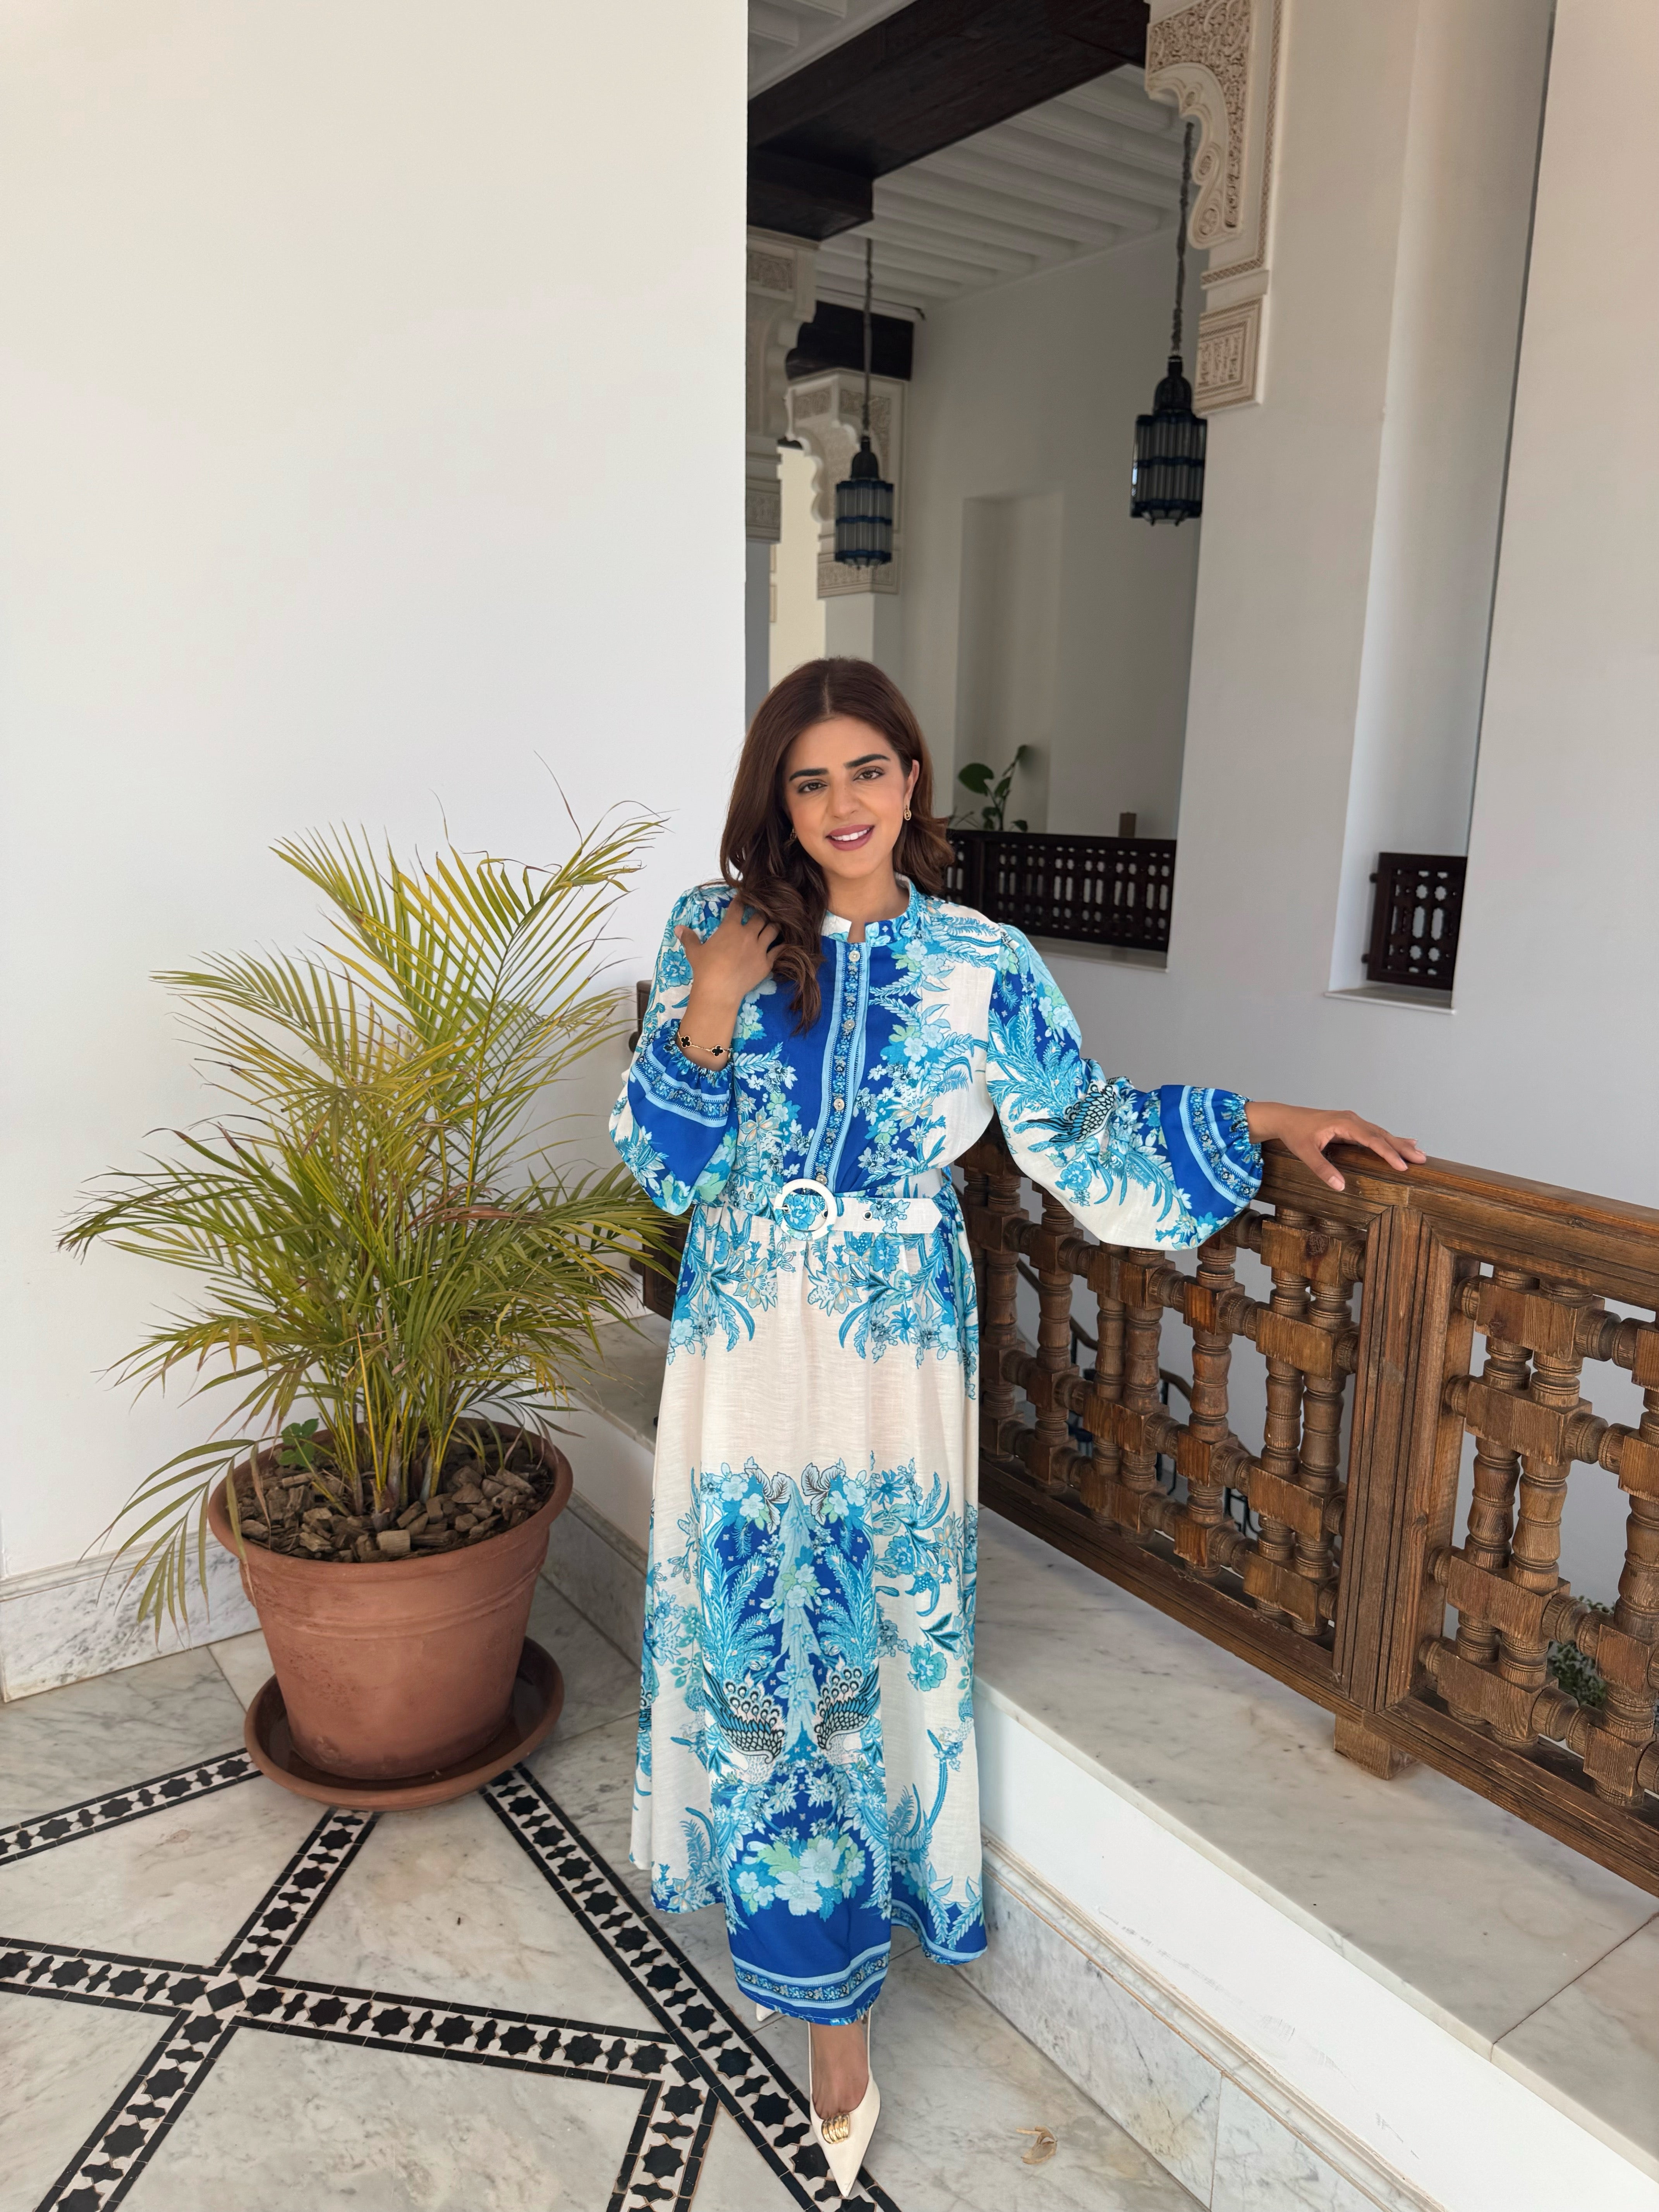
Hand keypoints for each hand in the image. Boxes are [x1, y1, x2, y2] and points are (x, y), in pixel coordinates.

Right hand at [674, 900, 780, 1064]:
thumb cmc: (705, 969)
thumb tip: (677, 928)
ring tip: (774, 925)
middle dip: (761, 913)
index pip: (738, 907)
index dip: (741, 900)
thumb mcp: (694, 952)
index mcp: (730, 928)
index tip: (744, 896)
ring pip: (773, 930)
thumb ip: (689, 938)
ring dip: (773, 926)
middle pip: (760, 916)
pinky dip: (781, 946)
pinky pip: (779, 950)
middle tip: (761, 914)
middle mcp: (748, 934)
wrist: (719, 990)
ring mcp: (759, 948)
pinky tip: (783, 944)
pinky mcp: (767, 963)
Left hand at [1244, 1101, 1425, 1193]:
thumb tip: (1340, 1187)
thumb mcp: (1305, 1153)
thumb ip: (1322, 1169)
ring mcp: (1352, 1121)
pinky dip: (1388, 1140)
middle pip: (1382, 1135)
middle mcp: (1352, 1120)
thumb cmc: (1294, 1134)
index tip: (1402, 1165)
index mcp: (1344, 1123)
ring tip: (1418, 1153)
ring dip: (1399, 1143)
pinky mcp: (1350, 1125)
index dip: (1388, 1153)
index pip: (1372, 1139)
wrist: (1284, 1118)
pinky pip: (1373, 1133)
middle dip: (1402, 1147)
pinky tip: (1402, 1142)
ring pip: (1380, 1133)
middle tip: (1422, 1159)